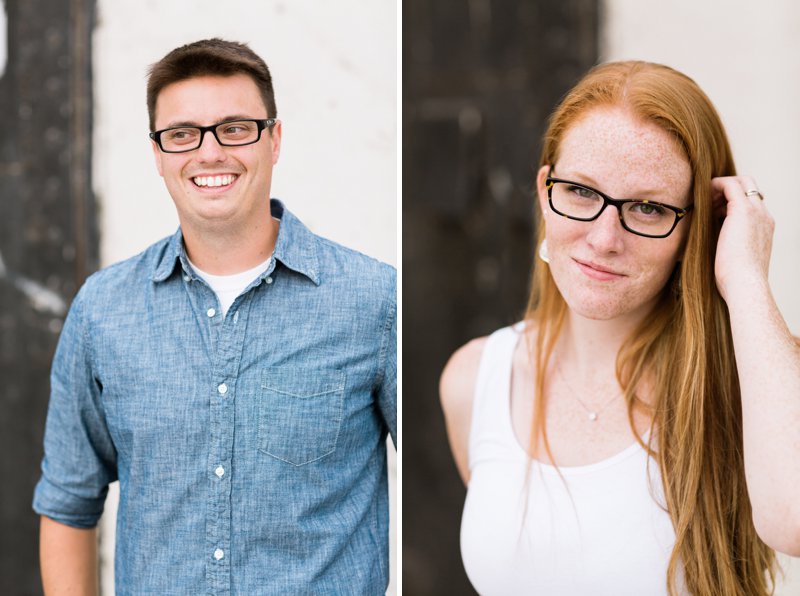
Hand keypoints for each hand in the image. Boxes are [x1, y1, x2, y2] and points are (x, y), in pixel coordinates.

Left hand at [711, 176, 773, 301]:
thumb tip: (709, 246)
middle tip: (708, 201)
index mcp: (764, 228)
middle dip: (728, 189)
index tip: (713, 210)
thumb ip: (729, 246)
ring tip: (703, 200)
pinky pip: (730, 185)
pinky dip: (715, 185)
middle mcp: (764, 217)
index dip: (731, 201)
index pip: (752, 203)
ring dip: (721, 187)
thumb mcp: (734, 259)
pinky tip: (702, 194)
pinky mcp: (743, 211)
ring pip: (743, 182)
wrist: (745, 285)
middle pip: (750, 187)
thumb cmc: (735, 280)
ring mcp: (756, 212)